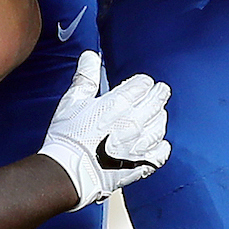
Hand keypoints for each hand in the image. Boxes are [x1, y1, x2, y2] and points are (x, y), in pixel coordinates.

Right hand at [38, 50, 170, 210]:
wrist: (67, 173)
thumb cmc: (67, 138)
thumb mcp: (72, 101)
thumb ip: (86, 77)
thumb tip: (90, 56)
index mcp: (119, 103)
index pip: (143, 84)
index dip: (142, 82)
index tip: (140, 84)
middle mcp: (134, 122)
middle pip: (157, 101)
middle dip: (159, 93)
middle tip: (160, 91)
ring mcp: (139, 144)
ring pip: (160, 125)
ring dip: (160, 117)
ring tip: (157, 114)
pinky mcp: (140, 164)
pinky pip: (161, 153)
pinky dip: (161, 146)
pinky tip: (158, 144)